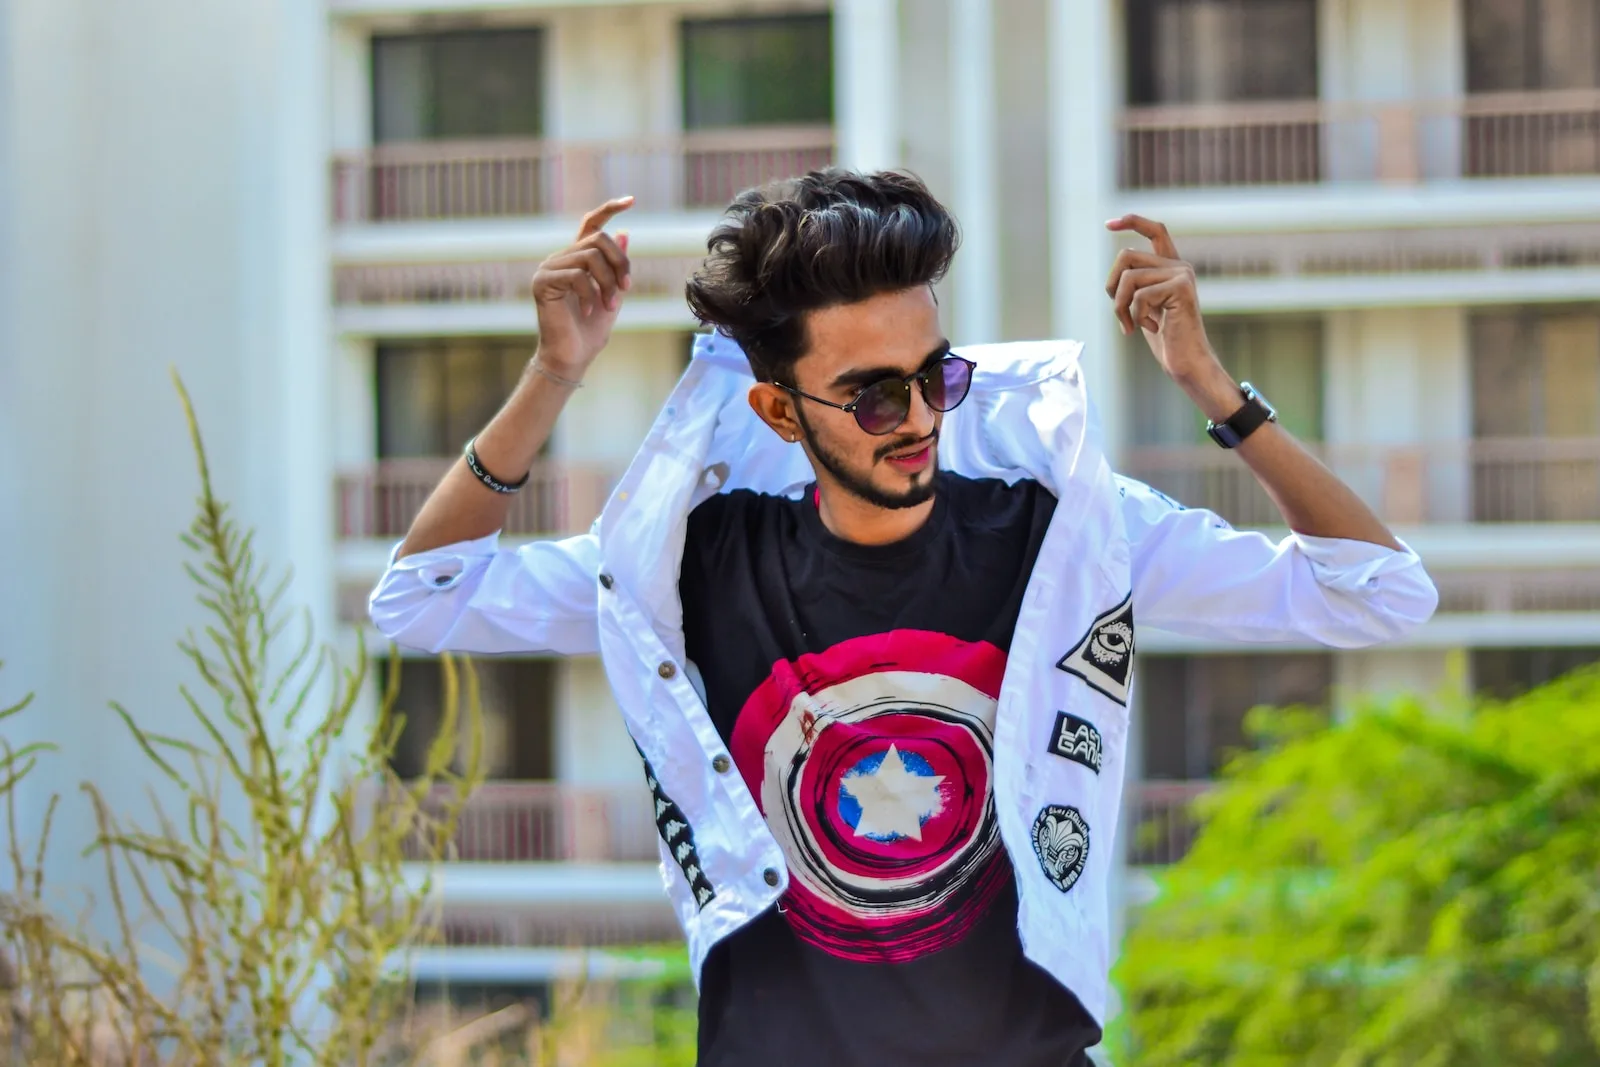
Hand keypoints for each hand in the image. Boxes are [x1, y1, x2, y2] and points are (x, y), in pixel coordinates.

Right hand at [531, 197, 634, 375]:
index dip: (610, 209)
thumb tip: (624, 233)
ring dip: (607, 283)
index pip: (591, 224)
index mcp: (577, 258)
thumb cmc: (591, 330)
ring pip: (590, 257)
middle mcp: (561, 257)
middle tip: (626, 289)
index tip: (632, 200)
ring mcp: (549, 268)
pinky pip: (576, 276)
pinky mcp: (541, 282)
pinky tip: (588, 312)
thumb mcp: (613, 294)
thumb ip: (616, 267)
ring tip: (609, 306)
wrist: (572, 356)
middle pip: (598, 239)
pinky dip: (589, 295)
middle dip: (619, 263)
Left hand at [1103, 215, 1219, 384]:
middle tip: (1119, 314)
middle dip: (1112, 286)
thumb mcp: (1143, 306)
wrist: (1186, 361)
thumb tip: (1117, 271)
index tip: (1108, 224)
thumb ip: (1135, 284)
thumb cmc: (1164, 338)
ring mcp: (1182, 274)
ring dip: (1120, 307)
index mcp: (1170, 267)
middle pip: (1126, 256)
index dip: (1132, 221)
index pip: (1155, 231)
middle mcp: (1179, 265)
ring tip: (1131, 326)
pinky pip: (1140, 295)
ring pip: (1128, 277)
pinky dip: (1136, 315)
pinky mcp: (1182, 287)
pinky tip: (1151, 327)